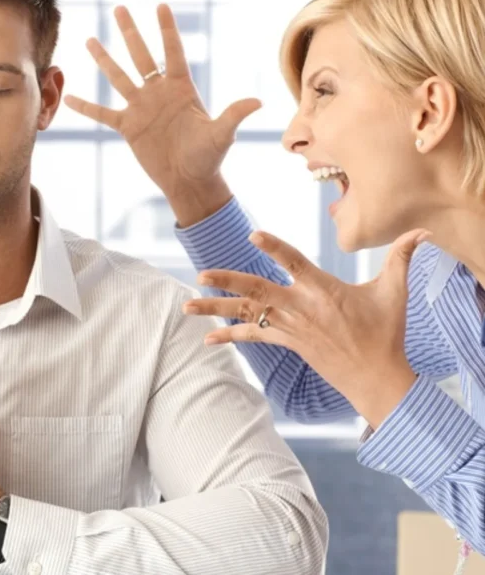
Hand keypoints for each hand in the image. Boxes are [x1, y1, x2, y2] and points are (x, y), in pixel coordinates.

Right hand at [63, 4, 260, 224]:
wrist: (189, 181)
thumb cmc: (209, 157)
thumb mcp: (222, 135)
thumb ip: (233, 115)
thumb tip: (258, 102)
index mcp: (181, 89)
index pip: (172, 52)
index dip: (167, 29)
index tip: (160, 5)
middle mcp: (158, 93)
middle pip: (141, 55)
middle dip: (130, 32)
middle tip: (119, 8)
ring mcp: (140, 108)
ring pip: (118, 77)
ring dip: (104, 59)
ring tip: (90, 39)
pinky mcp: (128, 127)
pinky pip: (102, 113)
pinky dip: (86, 107)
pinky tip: (69, 98)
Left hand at [184, 229, 428, 426]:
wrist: (377, 378)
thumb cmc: (386, 333)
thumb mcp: (395, 292)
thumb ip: (402, 258)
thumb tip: (424, 232)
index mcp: (323, 290)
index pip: (294, 262)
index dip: (274, 248)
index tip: (254, 234)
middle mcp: (301, 307)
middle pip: (257, 291)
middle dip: (227, 281)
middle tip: (200, 275)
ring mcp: (290, 327)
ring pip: (247, 315)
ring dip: (215, 310)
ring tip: (186, 306)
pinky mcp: (287, 343)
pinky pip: (252, 338)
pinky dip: (229, 337)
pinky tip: (206, 338)